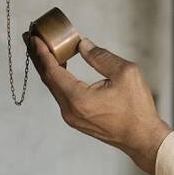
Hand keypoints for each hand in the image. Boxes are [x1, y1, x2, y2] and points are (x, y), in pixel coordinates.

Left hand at [26, 32, 171, 174]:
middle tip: (31, 37)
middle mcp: (69, 110)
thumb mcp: (125, 73)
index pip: (52, 71)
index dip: (42, 51)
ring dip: (47, 67)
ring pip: (53, 87)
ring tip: (42, 48)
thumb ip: (100, 57)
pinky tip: (60, 66)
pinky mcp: (76, 119)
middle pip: (47, 79)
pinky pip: (61, 95)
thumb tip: (82, 45)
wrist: (142, 138)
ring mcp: (71, 117)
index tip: (35, 36)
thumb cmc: (137, 108)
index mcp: (78, 98)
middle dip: (38, 56)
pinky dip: (57, 78)